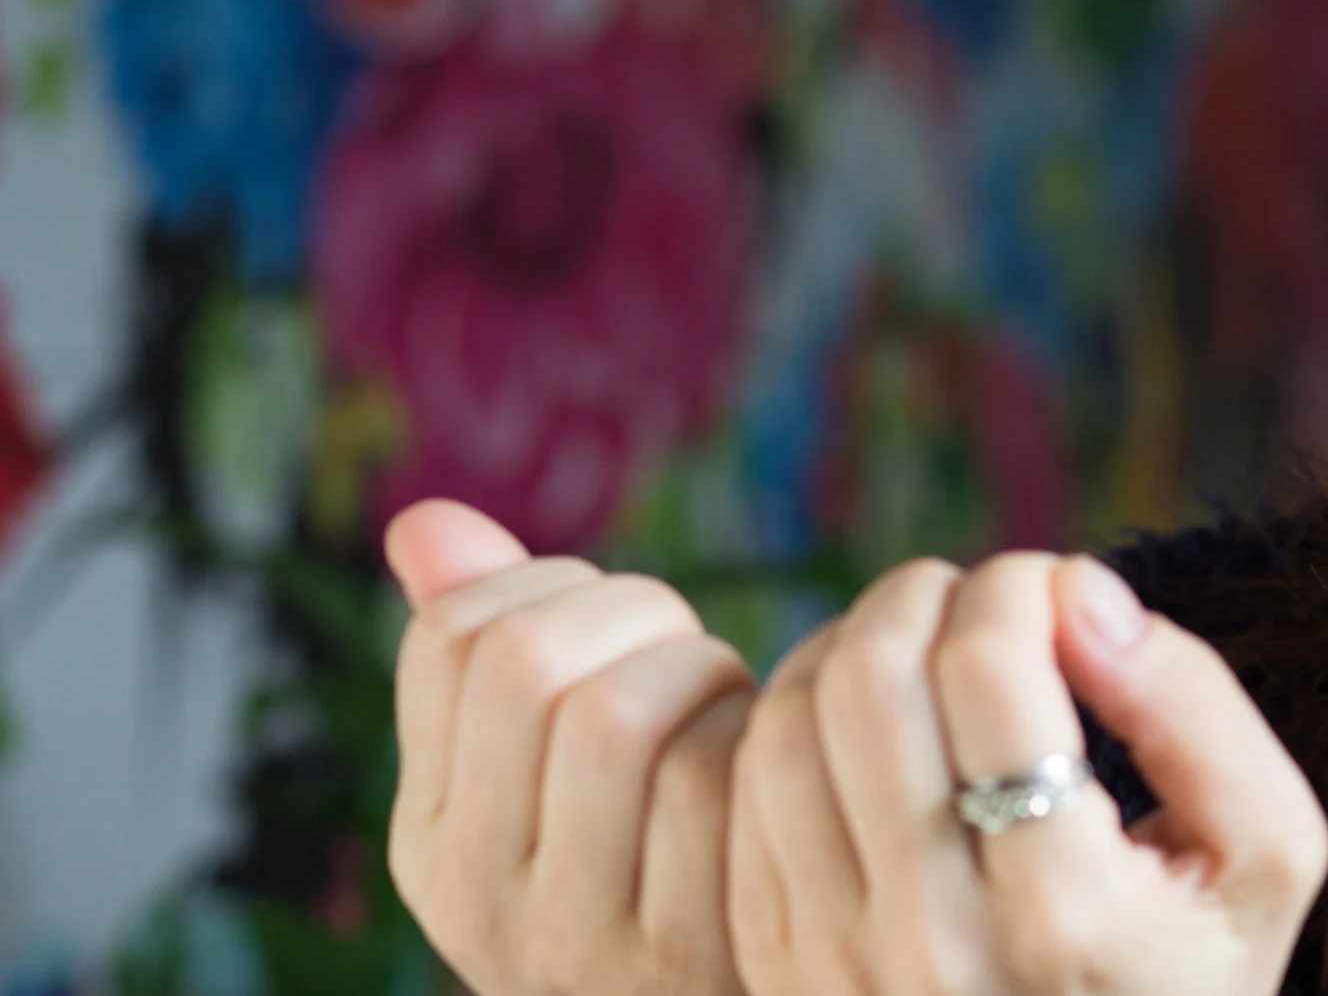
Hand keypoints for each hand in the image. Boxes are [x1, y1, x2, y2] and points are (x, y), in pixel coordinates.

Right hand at [384, 500, 756, 995]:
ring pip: (616, 710)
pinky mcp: (686, 948)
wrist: (734, 990)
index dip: (557, 586)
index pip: (453, 635)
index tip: (613, 627)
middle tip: (683, 653)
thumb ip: (487, 652)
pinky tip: (763, 766)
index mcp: (430, 836)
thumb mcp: (551, 772)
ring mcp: (574, 935)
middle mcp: (474, 897)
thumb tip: (422, 521)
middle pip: (526, 660)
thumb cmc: (660, 855)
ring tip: (724, 705)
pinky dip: (753, 738)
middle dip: (633, 615)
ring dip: (699, 670)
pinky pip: (715, 779)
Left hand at [726, 550, 1327, 995]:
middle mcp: (933, 943)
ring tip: (930, 654)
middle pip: (869, 677)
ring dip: (855, 642)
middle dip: (930, 595)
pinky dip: (799, 713)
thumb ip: (1195, 705)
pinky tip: (870, 722)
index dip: (1020, 586)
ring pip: (788, 719)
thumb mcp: (1264, 853)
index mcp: (1065, 913)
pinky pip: (737, 785)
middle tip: (986, 608)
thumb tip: (1080, 590)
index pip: (986, 666)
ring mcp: (834, 961)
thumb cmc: (1189, 968)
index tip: (1059, 599)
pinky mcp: (772, 962)